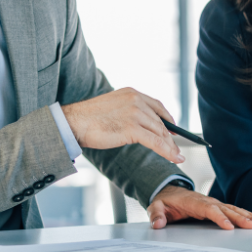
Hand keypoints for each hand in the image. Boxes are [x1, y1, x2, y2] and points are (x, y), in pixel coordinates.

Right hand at [62, 88, 183, 164]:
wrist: (74, 122)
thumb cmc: (89, 119)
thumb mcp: (113, 108)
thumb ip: (128, 111)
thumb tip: (142, 126)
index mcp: (131, 93)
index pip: (156, 105)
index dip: (168, 118)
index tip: (174, 128)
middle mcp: (136, 100)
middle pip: (160, 121)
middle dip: (170, 137)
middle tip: (176, 148)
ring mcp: (135, 113)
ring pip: (160, 132)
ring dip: (170, 147)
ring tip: (177, 157)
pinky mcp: (132, 128)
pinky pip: (155, 142)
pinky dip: (167, 152)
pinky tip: (173, 158)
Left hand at [148, 186, 251, 230]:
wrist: (169, 191)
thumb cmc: (165, 201)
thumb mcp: (156, 206)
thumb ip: (156, 214)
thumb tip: (157, 224)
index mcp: (193, 202)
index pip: (208, 209)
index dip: (219, 217)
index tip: (229, 227)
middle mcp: (206, 201)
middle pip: (225, 209)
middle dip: (240, 218)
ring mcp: (213, 203)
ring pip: (232, 209)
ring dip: (246, 215)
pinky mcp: (217, 206)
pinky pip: (233, 210)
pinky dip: (246, 214)